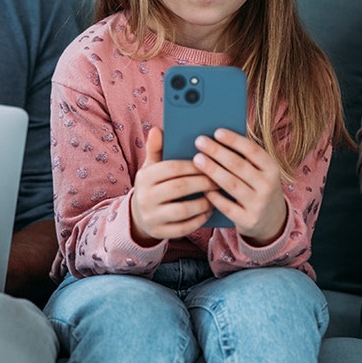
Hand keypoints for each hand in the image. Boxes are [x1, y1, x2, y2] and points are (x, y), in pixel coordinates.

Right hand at [129, 127, 217, 243]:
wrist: (140, 215)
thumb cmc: (154, 184)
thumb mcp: (152, 167)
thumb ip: (156, 149)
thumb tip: (157, 129)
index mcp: (145, 177)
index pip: (172, 168)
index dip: (194, 165)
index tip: (212, 162)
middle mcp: (145, 197)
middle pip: (179, 188)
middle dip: (203, 182)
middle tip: (221, 178)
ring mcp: (152, 217)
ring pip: (183, 210)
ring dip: (203, 202)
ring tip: (216, 195)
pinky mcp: (160, 233)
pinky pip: (184, 228)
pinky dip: (199, 219)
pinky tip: (210, 210)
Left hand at [193, 129, 287, 245]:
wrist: (271, 220)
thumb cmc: (257, 187)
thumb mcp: (260, 172)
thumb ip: (244, 158)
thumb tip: (216, 139)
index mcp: (272, 169)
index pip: (253, 150)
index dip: (234, 140)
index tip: (217, 132)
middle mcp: (268, 186)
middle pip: (239, 166)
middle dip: (217, 152)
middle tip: (199, 141)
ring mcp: (258, 204)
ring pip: (231, 184)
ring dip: (212, 170)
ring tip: (197, 159)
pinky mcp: (248, 220)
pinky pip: (226, 206)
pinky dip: (213, 195)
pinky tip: (202, 186)